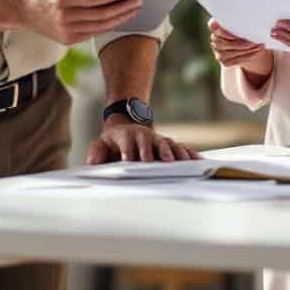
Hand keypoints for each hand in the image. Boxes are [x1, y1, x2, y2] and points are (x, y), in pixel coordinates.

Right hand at [17, 0, 142, 44]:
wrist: (21, 10)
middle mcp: (63, 17)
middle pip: (100, 14)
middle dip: (122, 8)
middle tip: (138, 0)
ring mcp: (66, 31)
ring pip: (99, 27)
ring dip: (119, 18)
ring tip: (133, 9)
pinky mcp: (68, 40)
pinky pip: (93, 33)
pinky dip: (108, 25)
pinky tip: (119, 17)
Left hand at [85, 116, 202, 162]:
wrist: (128, 125)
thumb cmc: (114, 141)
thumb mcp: (101, 143)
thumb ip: (96, 153)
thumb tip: (91, 164)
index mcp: (127, 137)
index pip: (127, 145)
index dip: (129, 153)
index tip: (130, 162)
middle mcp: (144, 136)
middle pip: (150, 143)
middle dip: (153, 152)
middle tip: (158, 162)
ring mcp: (157, 140)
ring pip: (167, 144)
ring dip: (174, 153)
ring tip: (180, 162)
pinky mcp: (167, 144)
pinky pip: (180, 148)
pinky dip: (189, 153)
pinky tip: (198, 161)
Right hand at [208, 18, 273, 77]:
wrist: (246, 42)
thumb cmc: (245, 27)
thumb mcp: (243, 21)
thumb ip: (244, 20)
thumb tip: (257, 18)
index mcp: (216, 25)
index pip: (213, 26)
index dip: (222, 29)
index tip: (236, 30)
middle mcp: (214, 38)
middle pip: (225, 42)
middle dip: (242, 43)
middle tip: (256, 41)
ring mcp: (217, 51)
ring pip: (232, 52)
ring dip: (249, 50)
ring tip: (260, 46)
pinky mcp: (224, 61)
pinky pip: (236, 60)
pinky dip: (248, 56)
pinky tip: (257, 52)